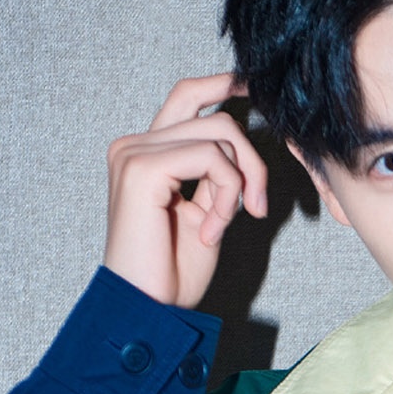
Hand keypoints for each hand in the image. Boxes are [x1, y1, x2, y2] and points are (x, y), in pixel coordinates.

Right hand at [103, 74, 267, 307]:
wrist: (147, 308)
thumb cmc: (172, 272)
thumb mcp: (205, 213)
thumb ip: (216, 175)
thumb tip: (243, 147)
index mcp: (145, 152)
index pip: (188, 98)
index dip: (223, 85)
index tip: (254, 88)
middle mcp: (133, 144)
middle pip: (215, 117)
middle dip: (251, 160)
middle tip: (258, 205)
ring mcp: (134, 153)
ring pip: (219, 133)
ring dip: (238, 184)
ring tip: (223, 226)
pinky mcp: (142, 167)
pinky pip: (211, 159)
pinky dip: (225, 195)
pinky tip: (211, 231)